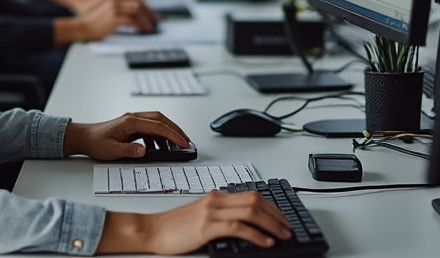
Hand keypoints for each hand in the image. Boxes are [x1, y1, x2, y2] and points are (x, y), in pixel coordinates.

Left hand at [63, 111, 189, 159]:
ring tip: (174, 148)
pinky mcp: (132, 127)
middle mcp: (133, 118)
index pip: (158, 126)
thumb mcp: (112, 150)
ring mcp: (133, 121)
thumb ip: (129, 150)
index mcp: (130, 121)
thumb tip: (145, 150)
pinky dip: (157, 138)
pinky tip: (158, 148)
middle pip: (161, 119)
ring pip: (156, 123)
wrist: (84, 137)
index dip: (173, 135)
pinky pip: (149, 129)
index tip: (183, 143)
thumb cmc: (96, 142)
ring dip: (167, 134)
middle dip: (175, 130)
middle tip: (186, 142)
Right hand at [76, 0, 158, 36]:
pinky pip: (131, 20)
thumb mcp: (108, 12)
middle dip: (149, 13)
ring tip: (150, 27)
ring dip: (146, 19)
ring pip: (137, 10)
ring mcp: (115, 9)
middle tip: (155, 21)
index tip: (153, 16)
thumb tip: (133, 18)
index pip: (136, 0)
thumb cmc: (94, 22)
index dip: (147, 8)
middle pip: (139, 3)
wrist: (82, 26)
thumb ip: (119, 11)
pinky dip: (139, 25)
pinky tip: (142, 29)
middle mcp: (116, 2)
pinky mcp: (113, 19)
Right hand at [97, 190, 291, 254]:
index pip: (251, 195)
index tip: (282, 219)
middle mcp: (216, 200)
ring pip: (251, 211)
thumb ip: (220, 215)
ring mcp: (211, 211)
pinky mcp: (207, 226)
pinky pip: (238, 227)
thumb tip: (244, 225)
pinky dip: (256, 234)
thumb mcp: (201, 217)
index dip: (271, 207)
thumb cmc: (174, 227)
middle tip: (288, 228)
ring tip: (282, 235)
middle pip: (255, 200)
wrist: (151, 230)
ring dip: (271, 224)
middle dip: (276, 215)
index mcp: (216, 196)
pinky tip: (265, 242)